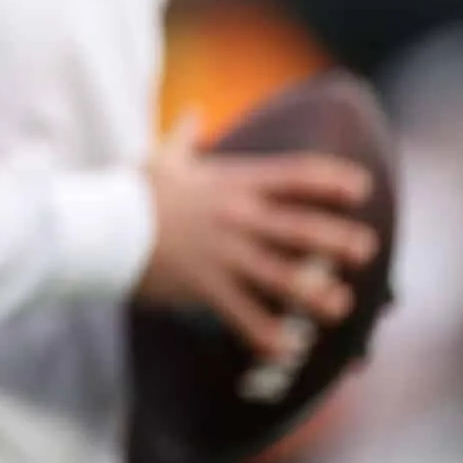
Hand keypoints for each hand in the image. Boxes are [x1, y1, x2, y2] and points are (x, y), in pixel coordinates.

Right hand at [136, 117, 381, 360]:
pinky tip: (288, 350)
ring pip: (285, 277)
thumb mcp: (162, 159)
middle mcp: (237, 217)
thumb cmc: (132, 192)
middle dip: (339, 240)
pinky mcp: (205, 287)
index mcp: (232, 183)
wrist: (97, 226)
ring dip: (317, 293)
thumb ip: (184, 138)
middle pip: (302, 228)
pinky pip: (246, 316)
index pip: (295, 175)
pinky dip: (269, 336)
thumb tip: (192, 113)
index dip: (332, 180)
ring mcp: (224, 254)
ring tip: (339, 305)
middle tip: (365, 250)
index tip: (360, 188)